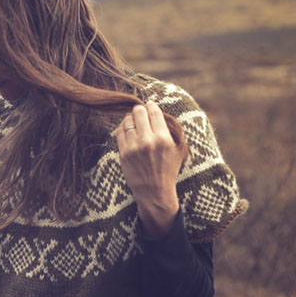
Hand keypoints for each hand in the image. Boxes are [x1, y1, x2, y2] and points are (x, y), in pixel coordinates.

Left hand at [116, 102, 184, 238]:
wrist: (154, 192)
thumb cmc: (168, 170)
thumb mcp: (177, 150)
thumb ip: (169, 131)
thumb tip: (157, 113)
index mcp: (163, 138)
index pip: (154, 112)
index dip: (151, 105)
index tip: (149, 104)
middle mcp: (147, 141)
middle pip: (138, 113)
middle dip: (139, 110)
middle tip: (140, 111)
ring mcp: (133, 147)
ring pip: (127, 122)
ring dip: (130, 119)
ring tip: (134, 121)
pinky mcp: (123, 153)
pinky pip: (119, 132)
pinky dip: (123, 128)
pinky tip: (127, 129)